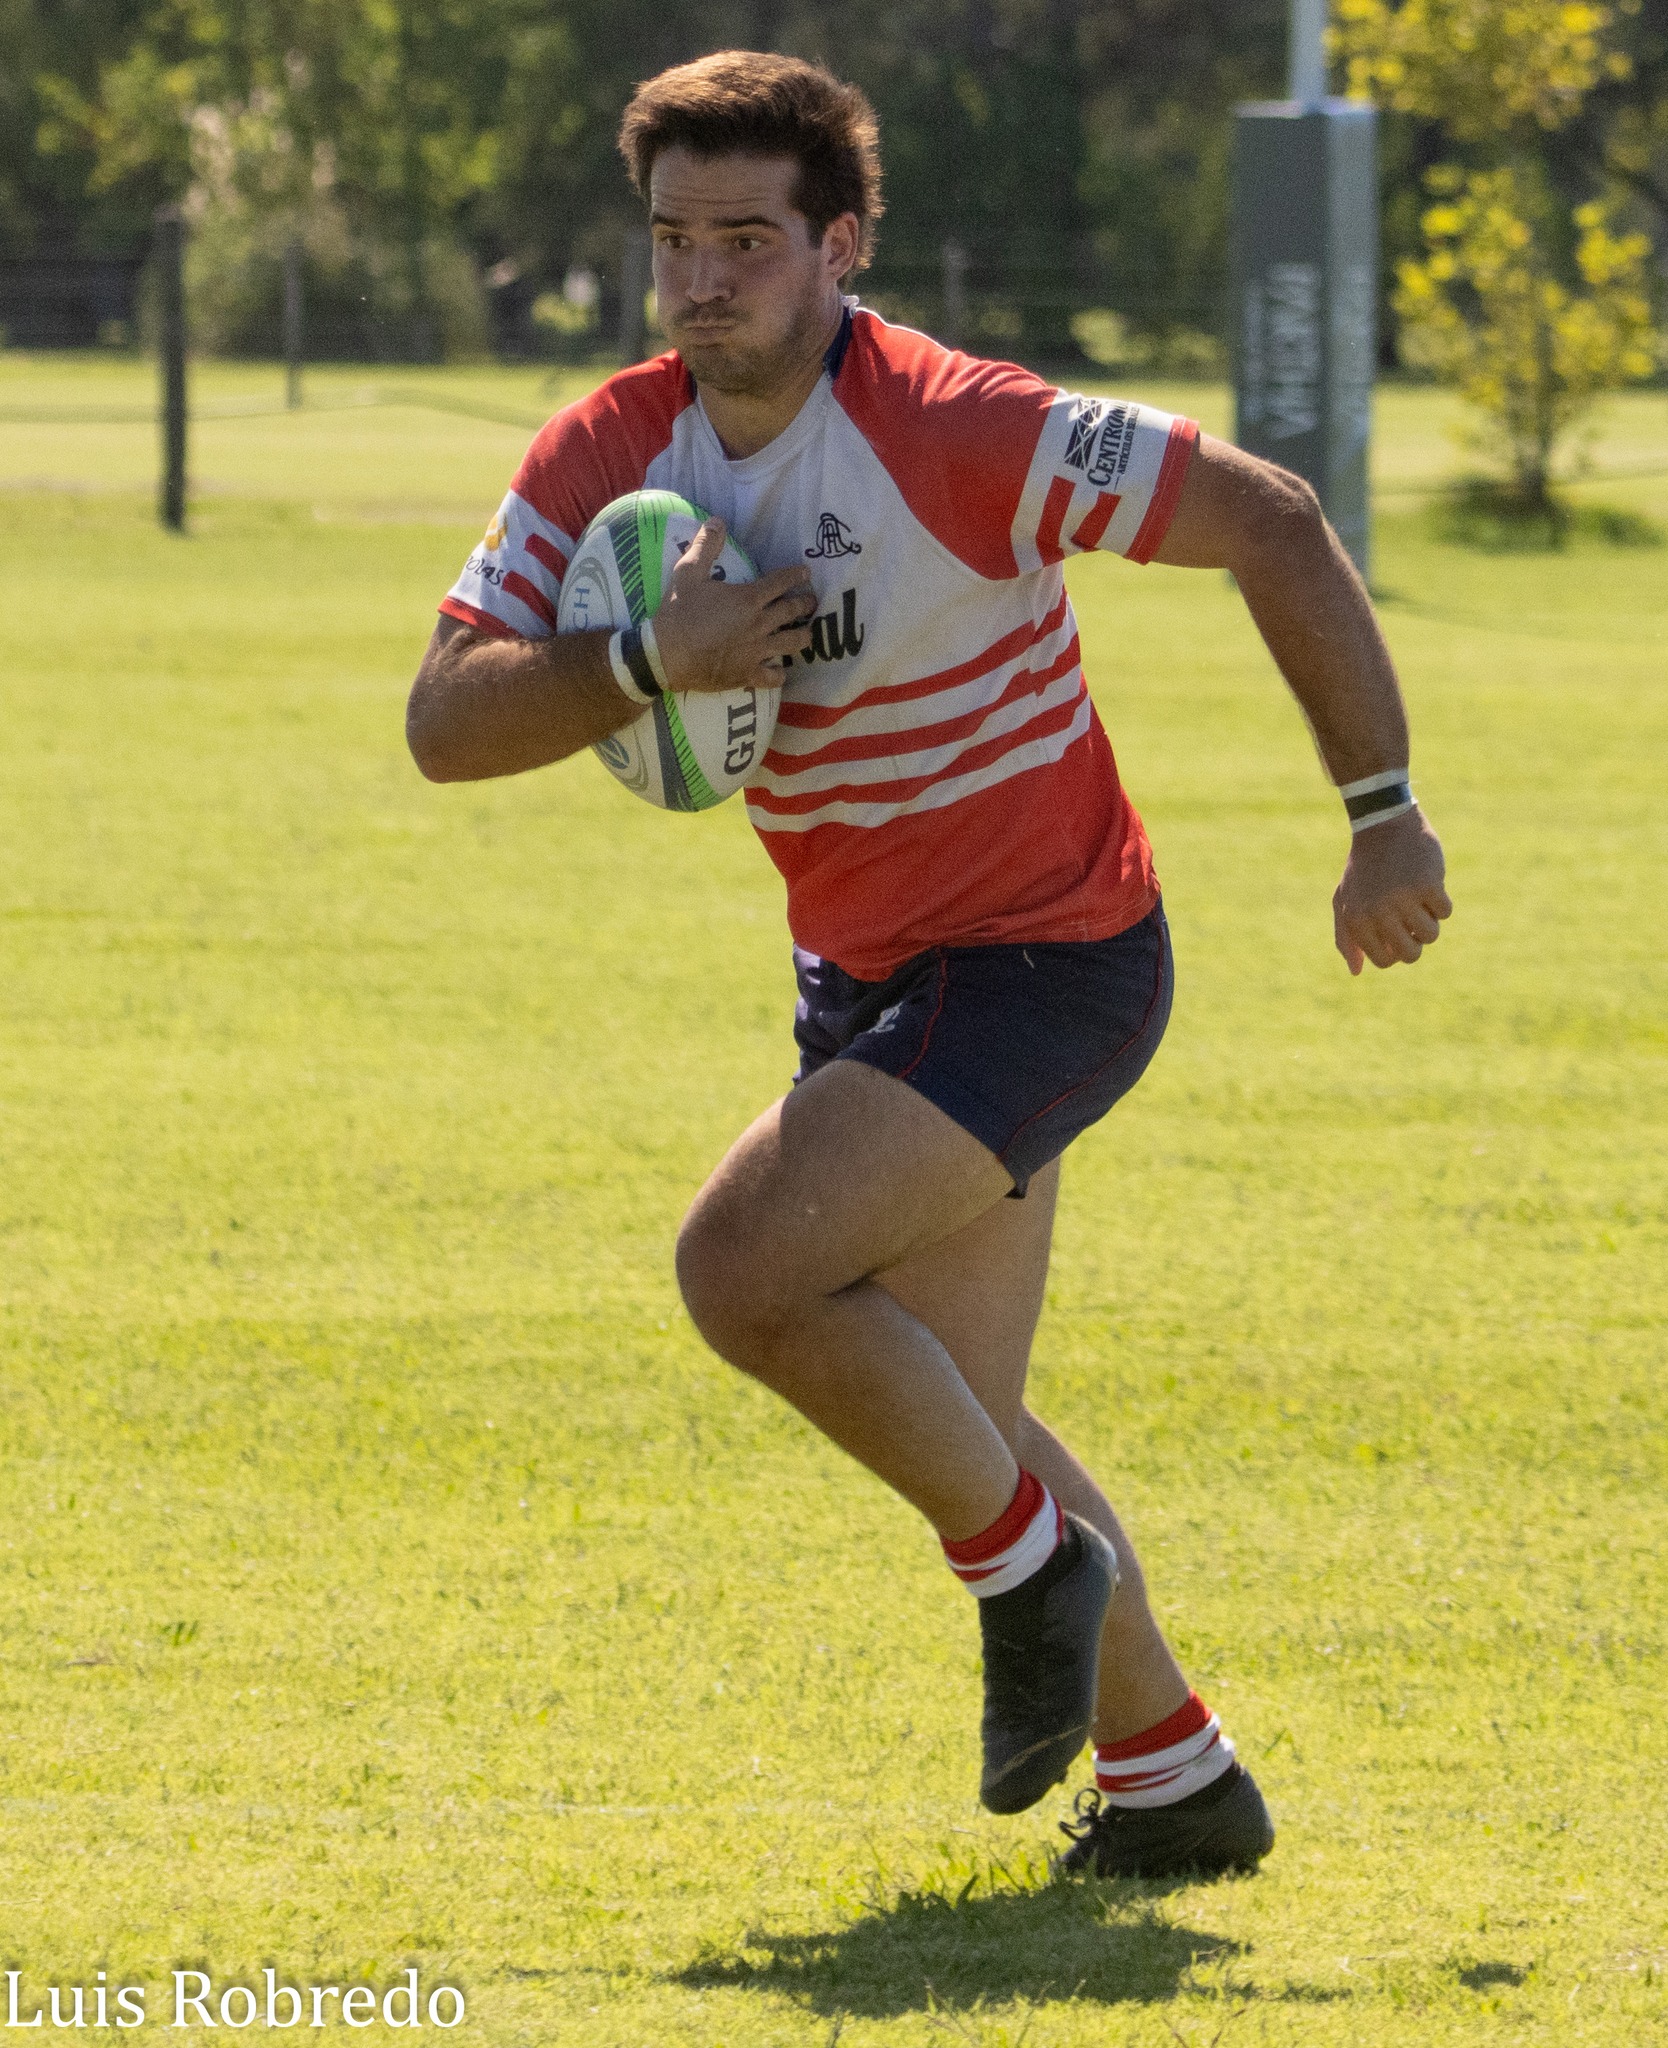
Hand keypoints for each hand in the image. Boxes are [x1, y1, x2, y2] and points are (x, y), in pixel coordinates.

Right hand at [651, 519, 814, 692]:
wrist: (666, 655)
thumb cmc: (678, 613)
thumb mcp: (687, 573)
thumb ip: (705, 546)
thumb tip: (717, 520)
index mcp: (747, 599)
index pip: (780, 582)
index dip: (795, 575)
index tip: (806, 573)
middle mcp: (758, 625)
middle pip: (792, 612)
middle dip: (805, 604)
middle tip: (812, 601)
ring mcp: (755, 651)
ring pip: (791, 644)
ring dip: (802, 636)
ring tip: (807, 633)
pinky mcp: (747, 674)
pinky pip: (772, 677)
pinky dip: (779, 674)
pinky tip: (781, 671)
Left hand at [1332, 808, 1452, 973]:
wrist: (1383, 825)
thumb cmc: (1364, 868)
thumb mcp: (1344, 900)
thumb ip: (1346, 937)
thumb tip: (1356, 971)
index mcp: (1356, 920)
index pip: (1384, 960)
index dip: (1395, 951)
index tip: (1396, 933)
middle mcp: (1379, 912)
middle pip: (1410, 954)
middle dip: (1416, 942)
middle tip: (1411, 921)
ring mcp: (1404, 898)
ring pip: (1431, 935)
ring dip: (1429, 921)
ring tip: (1418, 900)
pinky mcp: (1428, 884)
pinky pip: (1445, 912)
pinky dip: (1441, 901)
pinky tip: (1427, 882)